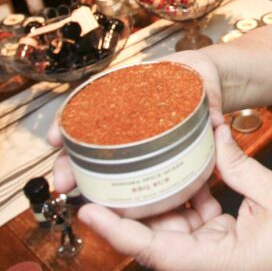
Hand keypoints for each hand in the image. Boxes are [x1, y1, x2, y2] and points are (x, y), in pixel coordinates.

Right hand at [47, 49, 225, 194]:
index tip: (56, 135)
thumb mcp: (204, 78)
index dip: (69, 117)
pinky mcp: (147, 149)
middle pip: (89, 133)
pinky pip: (125, 165)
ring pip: (101, 153)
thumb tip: (215, 123)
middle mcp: (125, 109)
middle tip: (63, 180)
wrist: (210, 81)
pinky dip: (112, 180)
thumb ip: (209, 99)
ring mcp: (132, 130)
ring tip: (74, 192)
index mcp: (132, 85)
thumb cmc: (199, 74)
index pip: (91, 99)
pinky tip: (102, 197)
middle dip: (70, 158)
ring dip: (84, 173)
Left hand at [77, 123, 271, 270]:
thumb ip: (238, 166)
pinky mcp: (223, 254)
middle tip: (105, 182)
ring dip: (162, 204)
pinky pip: (194, 229)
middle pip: (157, 241)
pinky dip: (188, 204)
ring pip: (174, 233)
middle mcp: (210, 270)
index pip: (156, 252)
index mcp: (219, 264)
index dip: (120, 232)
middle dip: (132, 211)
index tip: (92, 211)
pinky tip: (185, 176)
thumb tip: (214, 137)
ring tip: (140, 172)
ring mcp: (215, 265)